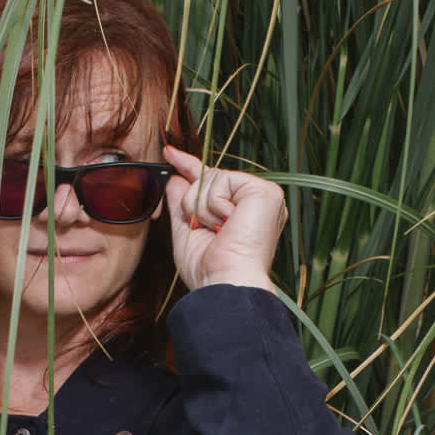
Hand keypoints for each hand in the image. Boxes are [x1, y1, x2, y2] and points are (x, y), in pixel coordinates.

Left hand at [163, 146, 286, 292]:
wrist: (223, 281)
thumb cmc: (208, 268)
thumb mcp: (186, 230)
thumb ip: (181, 202)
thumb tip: (174, 177)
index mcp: (240, 212)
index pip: (212, 181)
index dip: (188, 165)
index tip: (169, 152)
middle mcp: (253, 201)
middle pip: (206, 178)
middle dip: (192, 204)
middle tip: (207, 230)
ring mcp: (262, 194)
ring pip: (210, 178)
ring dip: (202, 209)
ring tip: (220, 231)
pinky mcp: (265, 191)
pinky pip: (221, 180)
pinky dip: (214, 205)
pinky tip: (228, 223)